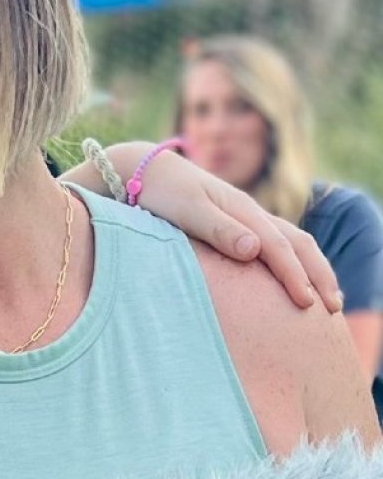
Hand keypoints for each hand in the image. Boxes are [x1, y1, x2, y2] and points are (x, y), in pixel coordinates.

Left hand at [132, 147, 341, 311]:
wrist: (145, 171)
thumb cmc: (162, 193)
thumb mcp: (187, 210)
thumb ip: (218, 230)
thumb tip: (255, 248)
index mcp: (242, 210)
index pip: (278, 247)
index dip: (294, 275)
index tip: (307, 302)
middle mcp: (250, 214)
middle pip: (297, 243)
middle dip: (318, 274)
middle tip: (334, 306)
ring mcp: (245, 219)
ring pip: (292, 242)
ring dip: (311, 269)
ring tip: (326, 297)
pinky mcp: (236, 227)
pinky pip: (277, 244)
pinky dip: (294, 262)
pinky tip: (296, 279)